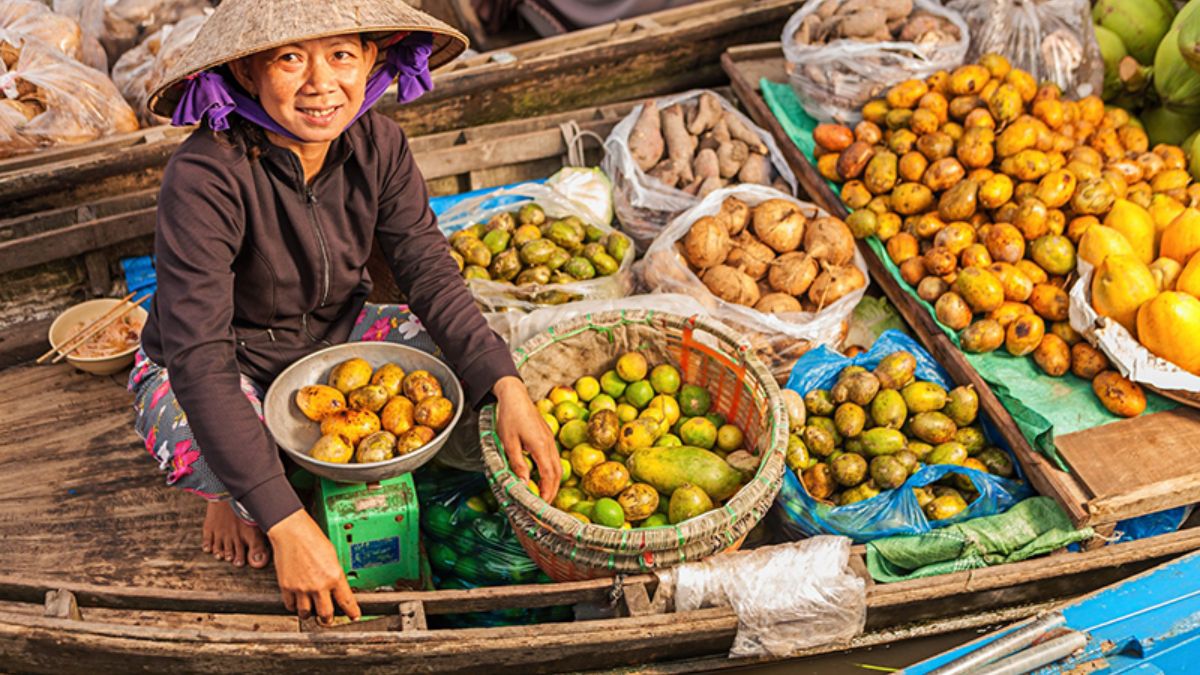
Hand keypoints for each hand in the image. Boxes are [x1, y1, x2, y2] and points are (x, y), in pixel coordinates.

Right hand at [267, 510, 360, 623]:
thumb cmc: (312, 539)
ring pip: (306, 614)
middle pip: (326, 614)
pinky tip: (297, 603)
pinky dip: (294, 606)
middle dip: (328, 620)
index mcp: (334, 576)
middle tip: (328, 619)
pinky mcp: (287, 588)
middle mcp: (319, 585)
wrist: (292, 532)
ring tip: (311, 611)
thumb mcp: (332, 556)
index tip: (354, 617)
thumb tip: (337, 587)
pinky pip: (290, 606)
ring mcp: (302, 588)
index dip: (352, 612)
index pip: (346, 601)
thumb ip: (335, 574)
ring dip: (310, 614)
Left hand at [494, 375, 560, 503]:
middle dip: (553, 490)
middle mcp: (549, 444)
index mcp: (540, 446)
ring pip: (558, 466)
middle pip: (557, 473)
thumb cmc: (509, 417)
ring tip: (544, 493)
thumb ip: (517, 464)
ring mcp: (550, 440)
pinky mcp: (547, 437)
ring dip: (553, 481)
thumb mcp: (509, 442)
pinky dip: (551, 471)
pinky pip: (554, 458)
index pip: (549, 475)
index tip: (542, 504)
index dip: (547, 492)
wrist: (515, 395)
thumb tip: (524, 483)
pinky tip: (542, 476)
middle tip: (544, 504)